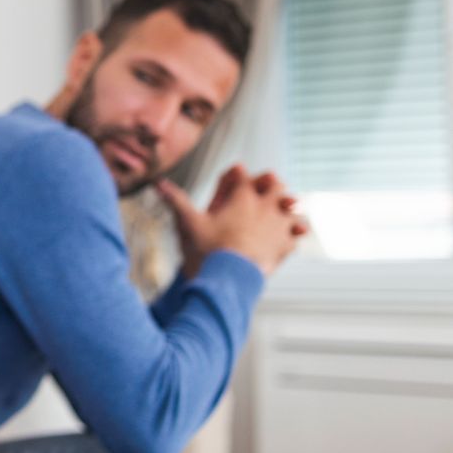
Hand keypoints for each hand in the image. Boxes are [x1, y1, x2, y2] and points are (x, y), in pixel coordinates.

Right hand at [156, 165, 308, 277]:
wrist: (230, 278)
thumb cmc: (208, 249)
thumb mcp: (188, 223)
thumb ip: (175, 200)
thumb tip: (157, 183)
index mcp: (242, 197)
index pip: (243, 174)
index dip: (238, 174)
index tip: (235, 175)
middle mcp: (265, 206)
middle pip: (275, 184)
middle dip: (269, 185)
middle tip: (262, 191)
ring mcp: (279, 224)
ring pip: (292, 207)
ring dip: (286, 208)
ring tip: (280, 213)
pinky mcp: (286, 244)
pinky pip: (296, 233)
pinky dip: (293, 233)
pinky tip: (285, 237)